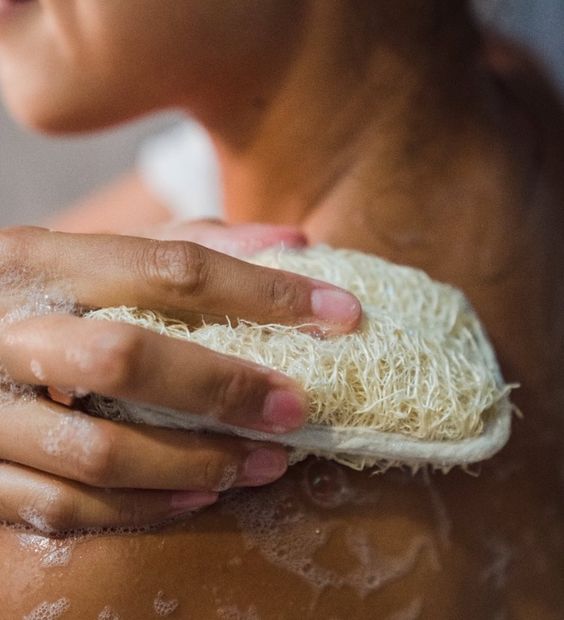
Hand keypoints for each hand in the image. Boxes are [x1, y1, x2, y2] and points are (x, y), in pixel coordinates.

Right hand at [0, 225, 360, 531]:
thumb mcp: (100, 256)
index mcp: (42, 261)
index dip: (264, 293)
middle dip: (226, 386)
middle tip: (298, 408)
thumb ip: (189, 245)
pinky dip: (143, 508)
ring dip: (197, 463)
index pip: (172, 269)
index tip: (339, 314)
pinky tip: (200, 494)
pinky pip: (64, 507)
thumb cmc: (43, 294)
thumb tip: (293, 242)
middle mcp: (6, 330)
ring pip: (100, 451)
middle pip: (128, 358)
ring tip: (265, 463)